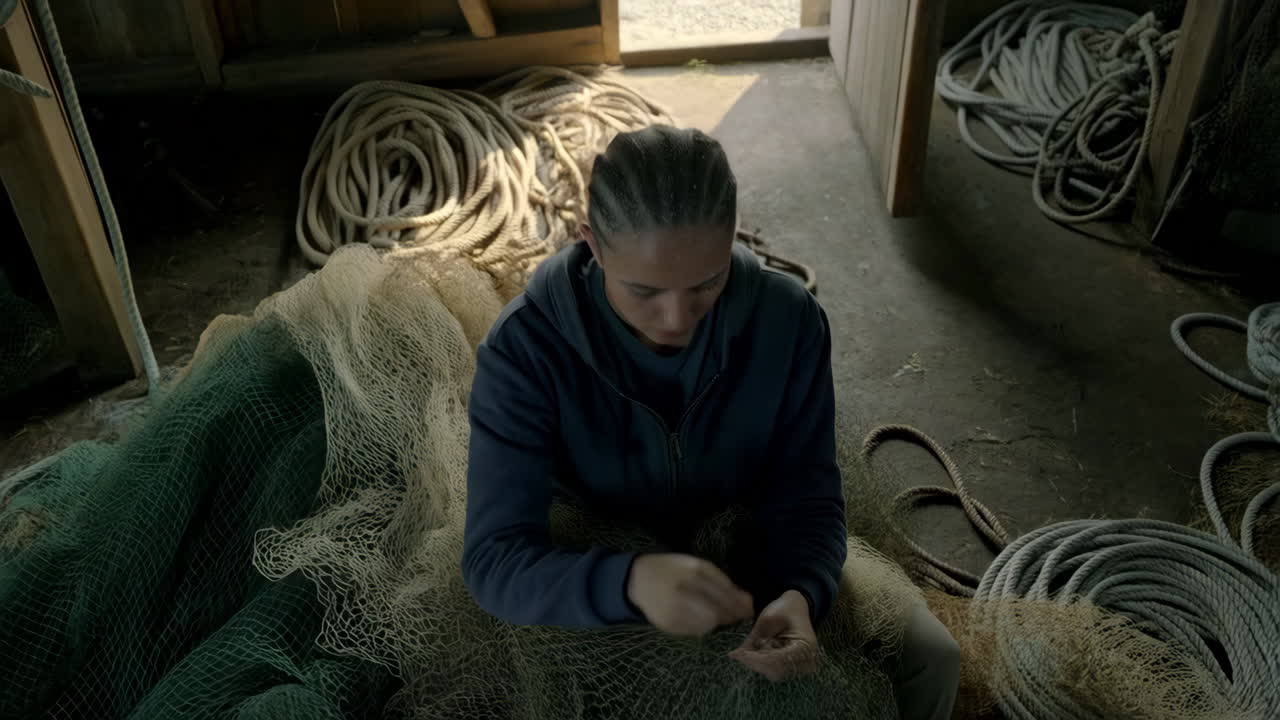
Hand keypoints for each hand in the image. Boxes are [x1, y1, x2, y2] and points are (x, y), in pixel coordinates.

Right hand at [626, 553, 754, 635]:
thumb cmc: (673, 571)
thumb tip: (747, 601)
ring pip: (709, 623)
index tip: (748, 609)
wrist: (638, 579)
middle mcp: (686, 588)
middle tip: (736, 617)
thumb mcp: (696, 567)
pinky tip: (701, 621)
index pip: (727, 593)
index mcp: (696, 570)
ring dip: (718, 622)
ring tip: (717, 617)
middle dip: (732, 616)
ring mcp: (676, 607)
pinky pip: (695, 631)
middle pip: (720, 610)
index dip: (740, 604)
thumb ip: (722, 582)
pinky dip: (703, 628)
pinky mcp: (668, 622)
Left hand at [729, 589, 818, 681]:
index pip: (778, 660)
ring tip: (759, 643)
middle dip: (754, 662)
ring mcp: (800, 668)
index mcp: (805, 646)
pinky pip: (772, 671)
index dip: (757, 659)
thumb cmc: (784, 610)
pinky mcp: (792, 669)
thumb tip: (734, 656)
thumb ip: (753, 640)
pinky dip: (761, 662)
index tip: (740, 655)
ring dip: (757, 662)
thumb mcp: (767, 619)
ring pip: (771, 673)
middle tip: (739, 652)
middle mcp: (806, 661)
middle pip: (775, 671)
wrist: (796, 609)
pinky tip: (759, 649)